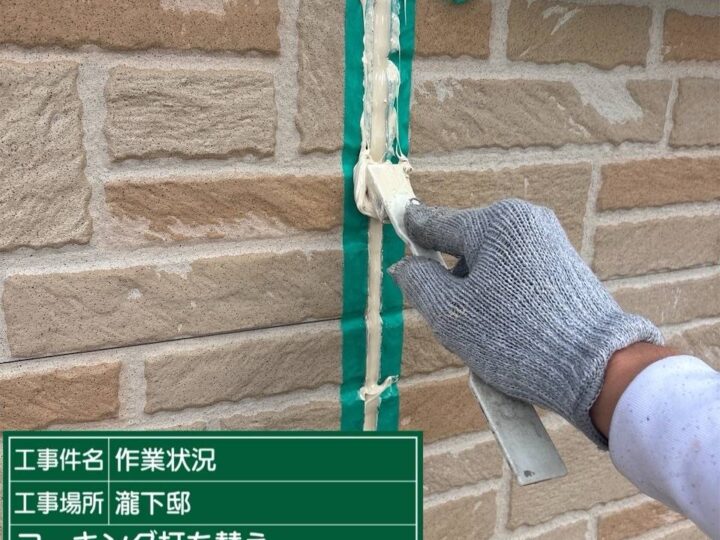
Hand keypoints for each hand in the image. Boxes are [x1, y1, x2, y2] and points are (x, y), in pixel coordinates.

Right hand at [390, 199, 663, 446]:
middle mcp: (526, 222)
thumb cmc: (516, 336)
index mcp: (495, 223)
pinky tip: (513, 335)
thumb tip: (405, 266)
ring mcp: (550, 243)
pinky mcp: (567, 268)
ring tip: (490, 337)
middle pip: (466, 250)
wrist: (598, 368)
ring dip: (479, 297)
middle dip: (454, 282)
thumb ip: (419, 283)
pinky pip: (518, 279)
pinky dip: (505, 302)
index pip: (437, 224)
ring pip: (491, 268)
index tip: (398, 226)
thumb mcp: (452, 314)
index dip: (412, 233)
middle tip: (457, 323)